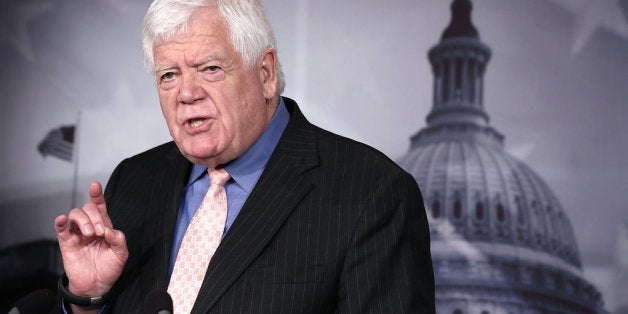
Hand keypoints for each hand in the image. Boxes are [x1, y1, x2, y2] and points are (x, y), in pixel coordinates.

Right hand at [55, 182, 128, 298]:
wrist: (97, 286)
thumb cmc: (109, 268)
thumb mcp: (121, 254)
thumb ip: (118, 240)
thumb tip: (109, 231)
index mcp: (104, 226)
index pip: (100, 206)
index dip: (97, 195)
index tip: (95, 186)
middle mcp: (90, 227)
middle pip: (88, 209)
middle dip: (94, 216)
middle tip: (99, 232)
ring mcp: (77, 234)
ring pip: (75, 214)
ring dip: (83, 220)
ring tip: (89, 233)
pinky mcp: (67, 243)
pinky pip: (61, 229)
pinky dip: (60, 222)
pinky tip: (62, 220)